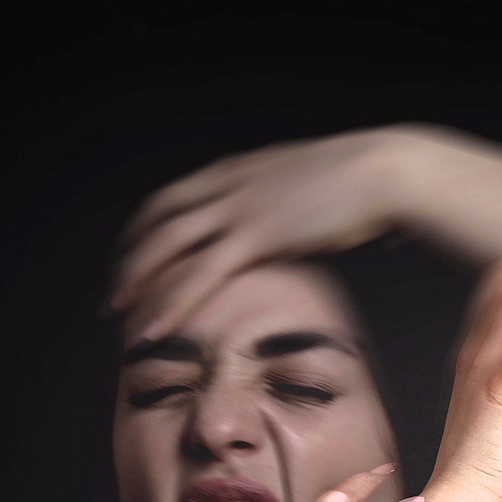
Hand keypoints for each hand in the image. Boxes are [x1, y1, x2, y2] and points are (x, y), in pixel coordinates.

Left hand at [112, 128, 410, 337]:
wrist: (388, 172)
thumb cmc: (367, 185)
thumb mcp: (312, 190)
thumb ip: (292, 208)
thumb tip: (303, 226)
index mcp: (236, 172)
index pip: (169, 201)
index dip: (143, 236)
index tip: (133, 265)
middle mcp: (227, 184)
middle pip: (156, 222)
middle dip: (129, 262)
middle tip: (113, 298)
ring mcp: (239, 206)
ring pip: (167, 246)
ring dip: (138, 283)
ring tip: (119, 317)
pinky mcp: (257, 233)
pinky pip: (200, 274)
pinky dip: (172, 303)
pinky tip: (156, 329)